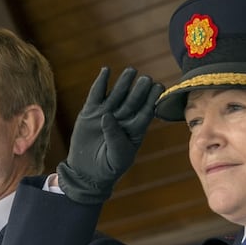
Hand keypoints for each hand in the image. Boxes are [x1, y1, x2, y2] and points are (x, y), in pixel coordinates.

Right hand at [58, 67, 162, 203]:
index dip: (152, 100)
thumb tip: (107, 116)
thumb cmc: (107, 168)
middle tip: (146, 79)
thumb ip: (115, 138)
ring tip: (130, 71)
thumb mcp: (116, 157)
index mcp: (134, 130)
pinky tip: (106, 71)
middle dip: (140, 89)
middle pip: (133, 100)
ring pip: (117, 94)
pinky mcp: (90, 112)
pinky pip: (96, 94)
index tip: (159, 88)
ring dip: (124, 82)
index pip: (146, 111)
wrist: (86, 173)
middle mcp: (122, 119)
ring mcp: (106, 113)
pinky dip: (100, 82)